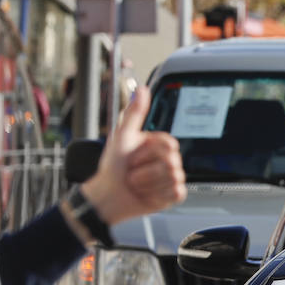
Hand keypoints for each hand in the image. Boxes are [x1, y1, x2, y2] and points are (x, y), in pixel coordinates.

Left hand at [79, 88, 185, 225]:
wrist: (108, 195)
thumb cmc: (112, 166)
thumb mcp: (122, 135)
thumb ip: (134, 112)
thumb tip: (141, 90)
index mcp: (158, 145)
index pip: (169, 144)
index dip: (148, 152)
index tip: (134, 155)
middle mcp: (167, 160)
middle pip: (172, 161)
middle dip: (147, 169)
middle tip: (134, 171)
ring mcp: (172, 178)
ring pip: (172, 178)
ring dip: (148, 183)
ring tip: (138, 183)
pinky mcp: (174, 195)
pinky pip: (176, 192)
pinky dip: (158, 195)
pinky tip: (148, 193)